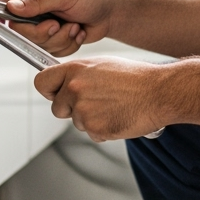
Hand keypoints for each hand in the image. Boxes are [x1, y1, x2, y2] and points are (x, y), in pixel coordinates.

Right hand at [0, 0, 118, 56]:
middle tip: (56, 24)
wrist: (110, 13)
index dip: (1, 12)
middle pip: (20, 30)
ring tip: (74, 25)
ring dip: (60, 37)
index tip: (1, 20)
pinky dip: (68, 44)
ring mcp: (44, 27)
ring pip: (37, 43)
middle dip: (41, 32)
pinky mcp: (54, 41)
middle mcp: (35, 11)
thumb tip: (12, 6)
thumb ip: (38, 1)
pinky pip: (52, 51)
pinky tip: (77, 32)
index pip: (6, 1)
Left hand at [34, 56, 167, 140]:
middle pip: (57, 108)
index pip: (42, 82)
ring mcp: (84, 109)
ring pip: (77, 122)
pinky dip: (103, 130)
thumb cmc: (135, 78)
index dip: (49, 91)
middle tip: (95, 103)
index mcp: (75, 70)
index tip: (56, 94)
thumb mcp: (101, 65)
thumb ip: (79, 75)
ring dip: (91, 119)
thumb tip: (65, 83)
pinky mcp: (95, 128)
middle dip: (72, 110)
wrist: (158, 92)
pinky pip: (92, 134)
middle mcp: (75, 89)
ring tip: (113, 106)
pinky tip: (117, 116)